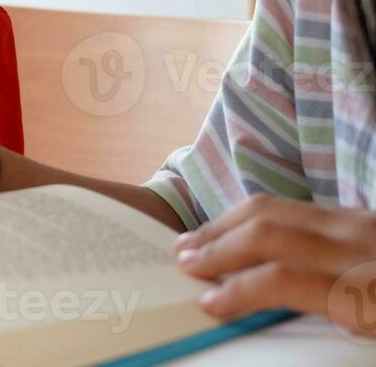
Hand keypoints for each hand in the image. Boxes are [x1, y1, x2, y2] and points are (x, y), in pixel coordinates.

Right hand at [175, 194, 375, 336]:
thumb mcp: (368, 337)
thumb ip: (317, 320)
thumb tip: (253, 307)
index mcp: (365, 293)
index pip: (283, 280)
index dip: (236, 290)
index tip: (208, 303)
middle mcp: (359, 248)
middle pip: (268, 234)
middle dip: (217, 247)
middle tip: (185, 263)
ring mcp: (360, 223)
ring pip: (274, 208)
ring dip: (225, 224)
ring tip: (195, 240)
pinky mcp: (359, 214)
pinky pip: (292, 205)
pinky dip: (252, 216)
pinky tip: (235, 229)